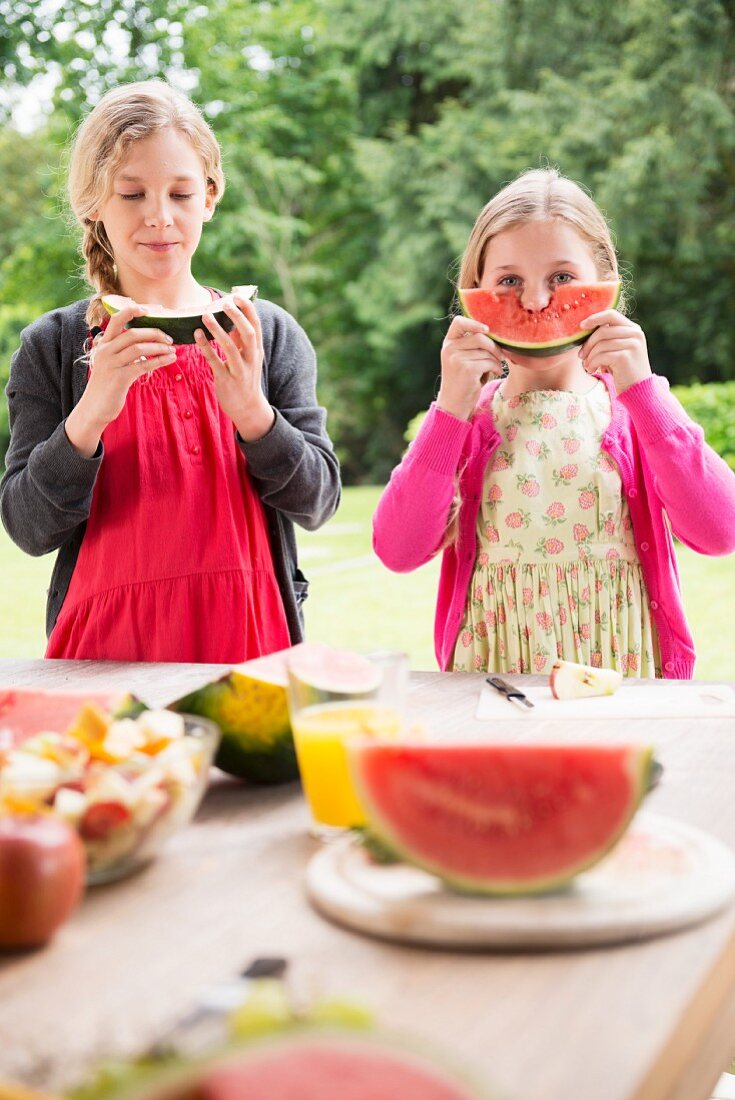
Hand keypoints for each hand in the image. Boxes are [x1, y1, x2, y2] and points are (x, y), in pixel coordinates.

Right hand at [65, 305, 176, 455]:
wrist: (93, 409)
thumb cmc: (106, 386)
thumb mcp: (110, 364)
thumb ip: (121, 352)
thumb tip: (144, 343)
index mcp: (103, 344)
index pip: (116, 320)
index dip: (132, 311)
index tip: (148, 310)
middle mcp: (105, 351)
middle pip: (133, 334)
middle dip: (155, 333)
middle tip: (170, 337)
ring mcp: (112, 364)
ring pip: (139, 348)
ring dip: (159, 347)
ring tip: (172, 349)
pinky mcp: (119, 378)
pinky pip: (143, 365)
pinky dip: (160, 361)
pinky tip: (170, 359)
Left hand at [194, 294, 274, 440]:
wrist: (248, 408)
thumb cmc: (245, 378)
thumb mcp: (247, 358)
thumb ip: (240, 341)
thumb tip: (231, 320)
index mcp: (257, 351)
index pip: (256, 325)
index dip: (248, 309)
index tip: (238, 295)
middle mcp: (251, 359)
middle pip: (248, 333)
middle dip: (237, 316)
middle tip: (225, 302)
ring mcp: (240, 371)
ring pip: (230, 347)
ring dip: (218, 330)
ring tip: (205, 315)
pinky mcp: (226, 380)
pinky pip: (215, 362)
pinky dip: (206, 347)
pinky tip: (197, 334)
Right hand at [437, 316, 509, 420]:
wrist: (454, 404)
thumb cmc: (463, 380)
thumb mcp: (462, 359)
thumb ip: (471, 345)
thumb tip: (496, 333)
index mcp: (448, 343)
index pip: (459, 322)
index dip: (475, 323)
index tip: (487, 330)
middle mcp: (450, 349)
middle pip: (479, 337)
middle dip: (494, 346)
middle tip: (501, 356)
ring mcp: (456, 359)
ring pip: (486, 351)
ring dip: (496, 360)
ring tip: (496, 367)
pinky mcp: (466, 369)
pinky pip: (489, 362)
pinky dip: (496, 368)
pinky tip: (495, 373)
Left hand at [578, 310, 651, 391]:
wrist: (637, 389)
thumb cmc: (623, 370)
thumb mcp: (618, 349)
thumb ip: (608, 337)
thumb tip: (584, 327)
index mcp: (633, 329)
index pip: (611, 314)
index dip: (594, 318)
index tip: (581, 326)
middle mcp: (635, 334)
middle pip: (602, 331)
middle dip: (588, 344)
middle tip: (581, 356)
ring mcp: (632, 344)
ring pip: (600, 345)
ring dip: (589, 357)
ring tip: (587, 366)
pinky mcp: (625, 356)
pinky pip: (601, 356)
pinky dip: (593, 363)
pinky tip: (592, 370)